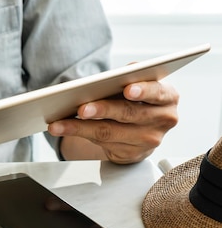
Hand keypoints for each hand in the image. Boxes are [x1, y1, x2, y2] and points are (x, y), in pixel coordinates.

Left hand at [48, 81, 178, 163]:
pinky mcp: (130, 154)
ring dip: (79, 127)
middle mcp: (163, 119)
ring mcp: (148, 140)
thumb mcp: (140, 86)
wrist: (141, 131)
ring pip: (109, 132)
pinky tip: (63, 129)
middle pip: (128, 114)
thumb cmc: (138, 101)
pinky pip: (101, 143)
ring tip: (58, 123)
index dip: (143, 90)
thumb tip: (119, 73)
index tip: (128, 89)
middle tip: (81, 108)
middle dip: (102, 110)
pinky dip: (79, 134)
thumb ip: (131, 77)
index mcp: (168, 97)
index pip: (158, 92)